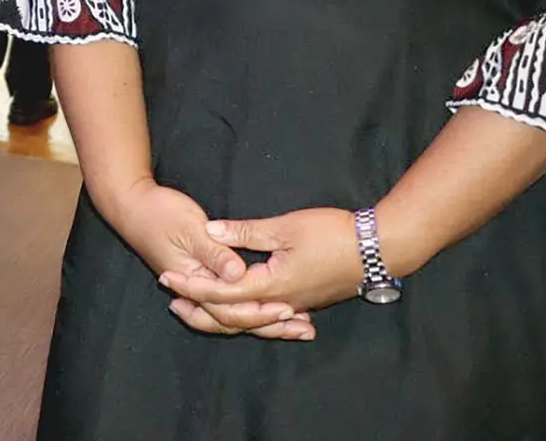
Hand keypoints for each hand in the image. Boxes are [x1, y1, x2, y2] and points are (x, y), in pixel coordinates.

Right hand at [104, 179, 314, 340]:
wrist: (130, 206)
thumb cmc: (158, 213)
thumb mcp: (189, 228)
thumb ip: (215, 252)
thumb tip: (239, 273)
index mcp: (193, 279)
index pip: (228, 308)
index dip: (259, 311)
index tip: (287, 309)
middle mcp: (196, 289)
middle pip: (234, 320)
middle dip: (270, 326)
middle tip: (304, 329)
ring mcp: (198, 284)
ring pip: (233, 315)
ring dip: (265, 322)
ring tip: (297, 326)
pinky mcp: (202, 276)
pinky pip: (230, 302)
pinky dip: (253, 308)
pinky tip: (274, 305)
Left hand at [156, 207, 359, 334]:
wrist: (379, 248)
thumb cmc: (333, 233)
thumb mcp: (285, 227)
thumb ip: (245, 232)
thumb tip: (210, 231)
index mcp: (272, 285)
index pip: (222, 291)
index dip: (192, 285)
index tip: (167, 277)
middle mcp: (281, 303)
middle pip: (232, 315)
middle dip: (200, 308)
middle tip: (172, 300)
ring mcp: (295, 305)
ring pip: (251, 318)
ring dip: (222, 312)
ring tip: (196, 304)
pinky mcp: (306, 301)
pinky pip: (269, 315)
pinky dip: (248, 314)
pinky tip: (240, 308)